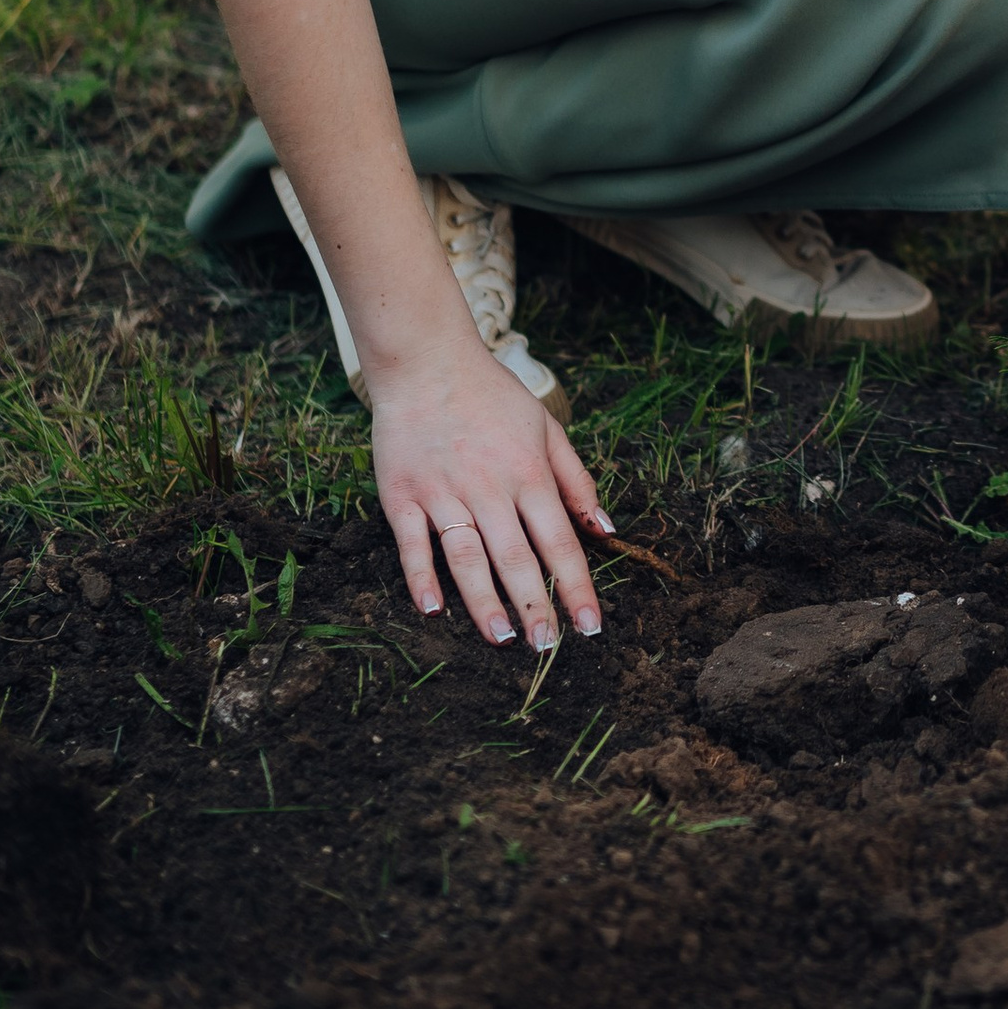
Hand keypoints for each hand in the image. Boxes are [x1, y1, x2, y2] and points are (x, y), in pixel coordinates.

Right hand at [371, 342, 611, 649]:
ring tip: (503, 639)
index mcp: (528, 473)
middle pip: (516, 556)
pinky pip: (413, 543)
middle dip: (536, 605)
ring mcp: (442, 492)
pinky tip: (434, 609)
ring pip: (467, 557)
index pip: (559, 541)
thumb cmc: (492, 397)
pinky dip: (422, 577)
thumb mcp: (547, 428)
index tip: (590, 626)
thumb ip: (576, 480)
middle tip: (548, 647)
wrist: (426, 361)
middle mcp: (488, 487)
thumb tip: (606, 530)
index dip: (577, 586)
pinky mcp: (402, 495)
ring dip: (485, 601)